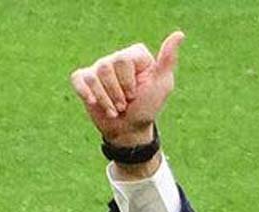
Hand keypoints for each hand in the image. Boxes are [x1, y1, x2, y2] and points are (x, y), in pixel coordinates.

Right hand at [69, 30, 184, 145]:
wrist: (130, 130)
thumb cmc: (147, 107)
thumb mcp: (162, 85)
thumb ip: (167, 60)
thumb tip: (179, 34)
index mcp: (135, 55)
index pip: (123, 59)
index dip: (128, 82)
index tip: (136, 94)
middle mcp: (116, 58)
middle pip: (106, 67)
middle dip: (116, 93)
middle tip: (125, 104)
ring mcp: (99, 68)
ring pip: (93, 76)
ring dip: (105, 99)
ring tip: (115, 109)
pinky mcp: (85, 80)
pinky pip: (79, 79)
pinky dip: (86, 93)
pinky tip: (94, 103)